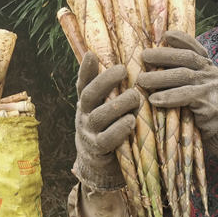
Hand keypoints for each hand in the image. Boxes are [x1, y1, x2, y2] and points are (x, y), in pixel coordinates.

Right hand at [74, 51, 139, 189]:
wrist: (96, 162)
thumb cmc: (107, 127)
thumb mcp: (105, 107)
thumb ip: (110, 89)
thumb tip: (123, 62)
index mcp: (86, 103)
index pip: (83, 83)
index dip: (85, 70)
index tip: (91, 54)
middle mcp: (84, 115)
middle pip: (90, 95)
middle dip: (105, 81)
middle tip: (123, 70)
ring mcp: (89, 133)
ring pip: (99, 116)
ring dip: (117, 105)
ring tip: (135, 96)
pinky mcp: (98, 150)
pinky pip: (106, 139)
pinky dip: (119, 130)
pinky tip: (131, 121)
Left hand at [138, 30, 217, 160]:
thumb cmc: (207, 109)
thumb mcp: (200, 88)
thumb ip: (187, 77)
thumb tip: (156, 68)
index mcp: (208, 66)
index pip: (195, 47)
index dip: (181, 38)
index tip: (165, 35)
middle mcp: (211, 73)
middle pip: (186, 58)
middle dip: (163, 55)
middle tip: (144, 56)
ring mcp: (212, 87)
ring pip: (183, 76)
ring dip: (160, 78)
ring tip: (141, 80)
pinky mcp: (209, 104)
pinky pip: (186, 97)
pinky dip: (168, 98)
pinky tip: (154, 100)